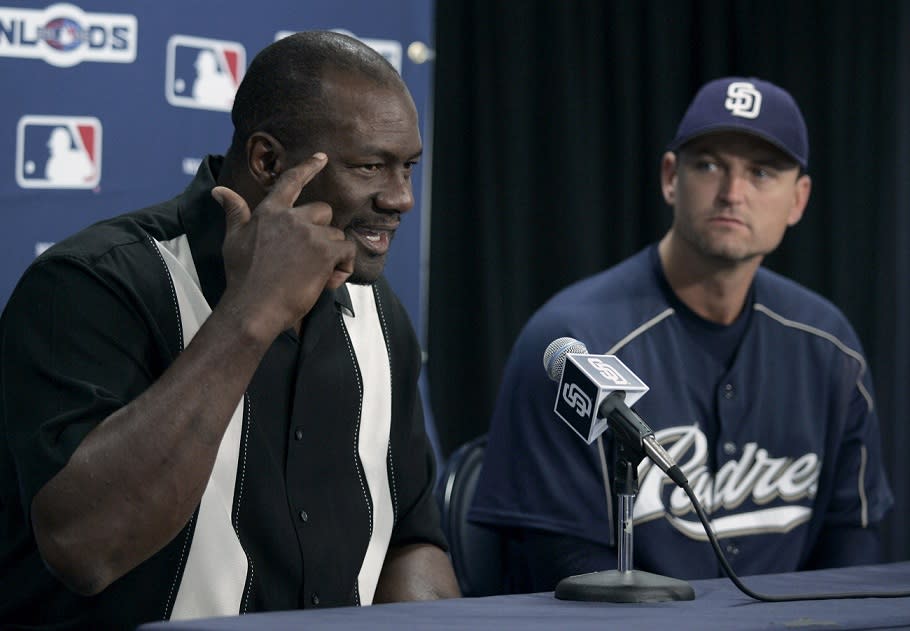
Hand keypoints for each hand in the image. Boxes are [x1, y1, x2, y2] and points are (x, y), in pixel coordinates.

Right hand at [212, 152, 355, 338]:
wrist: (253, 307)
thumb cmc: (242, 277)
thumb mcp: (233, 240)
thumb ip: (234, 212)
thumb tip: (219, 191)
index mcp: (269, 211)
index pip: (290, 182)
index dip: (308, 167)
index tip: (322, 157)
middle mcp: (291, 217)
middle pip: (323, 210)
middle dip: (321, 232)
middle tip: (308, 259)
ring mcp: (309, 233)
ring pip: (335, 235)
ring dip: (331, 255)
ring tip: (313, 276)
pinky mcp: (325, 251)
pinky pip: (347, 252)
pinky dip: (343, 267)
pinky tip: (327, 282)